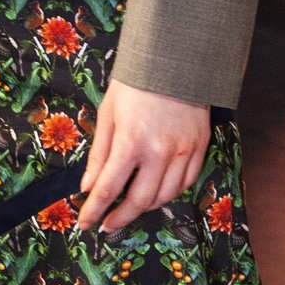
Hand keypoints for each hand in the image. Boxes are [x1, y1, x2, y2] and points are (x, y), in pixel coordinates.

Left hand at [75, 78, 210, 235]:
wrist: (175, 60)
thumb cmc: (136, 84)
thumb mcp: (107, 114)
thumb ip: (99, 154)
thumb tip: (88, 187)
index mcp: (130, 141)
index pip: (108, 189)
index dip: (94, 211)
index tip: (85, 224)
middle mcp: (159, 151)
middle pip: (138, 201)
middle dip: (120, 218)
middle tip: (108, 224)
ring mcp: (183, 151)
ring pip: (164, 197)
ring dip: (144, 208)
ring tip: (130, 208)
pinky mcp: (200, 147)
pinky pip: (186, 183)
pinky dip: (169, 193)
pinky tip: (156, 193)